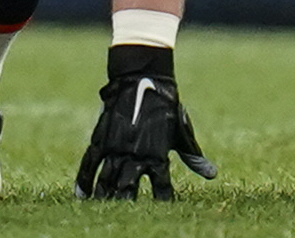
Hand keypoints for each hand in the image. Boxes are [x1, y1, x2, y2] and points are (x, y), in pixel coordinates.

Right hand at [75, 45, 216, 200]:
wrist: (143, 76)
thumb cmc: (167, 105)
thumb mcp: (181, 132)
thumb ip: (193, 156)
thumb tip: (212, 175)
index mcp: (158, 155)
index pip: (162, 188)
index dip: (162, 202)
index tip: (162, 214)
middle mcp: (136, 155)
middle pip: (129, 189)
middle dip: (128, 204)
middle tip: (127, 217)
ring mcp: (116, 147)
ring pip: (107, 181)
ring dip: (105, 198)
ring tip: (102, 212)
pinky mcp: (101, 138)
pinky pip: (89, 164)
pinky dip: (84, 181)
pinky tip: (82, 196)